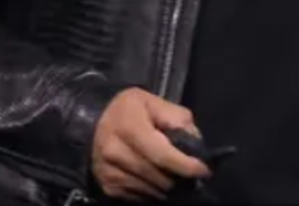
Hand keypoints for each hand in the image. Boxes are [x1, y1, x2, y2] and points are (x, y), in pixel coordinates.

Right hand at [91, 88, 211, 200]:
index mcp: (128, 127)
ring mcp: (109, 171)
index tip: (204, 170)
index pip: (162, 155)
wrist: (94, 121)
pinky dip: (153, 191)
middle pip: (159, 176)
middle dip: (180, 177)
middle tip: (191, 173)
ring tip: (174, 175)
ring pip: (151, 190)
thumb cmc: (129, 110)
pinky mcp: (107, 186)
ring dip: (167, 186)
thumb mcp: (153, 102)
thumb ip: (177, 118)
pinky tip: (156, 178)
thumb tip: (195, 143)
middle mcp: (114, 151)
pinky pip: (139, 196)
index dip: (186, 166)